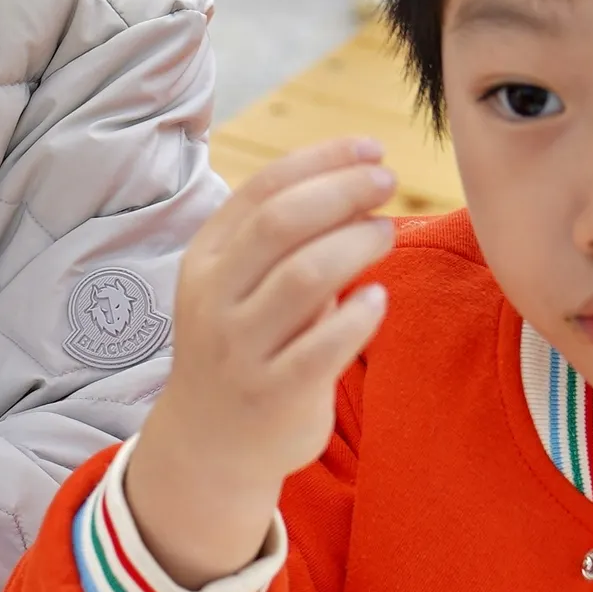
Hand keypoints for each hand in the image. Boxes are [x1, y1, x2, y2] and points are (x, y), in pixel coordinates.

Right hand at [123, 136, 397, 584]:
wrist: (211, 441)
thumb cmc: (244, 345)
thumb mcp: (239, 284)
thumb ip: (283, 237)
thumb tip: (358, 176)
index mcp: (205, 260)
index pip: (263, 189)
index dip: (323, 159)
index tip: (371, 150)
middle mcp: (214, 300)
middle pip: (282, 223)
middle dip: (344, 191)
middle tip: (387, 183)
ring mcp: (240, 349)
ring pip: (305, 276)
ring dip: (357, 244)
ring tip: (385, 236)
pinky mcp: (273, 394)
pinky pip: (324, 346)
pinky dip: (359, 315)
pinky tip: (377, 300)